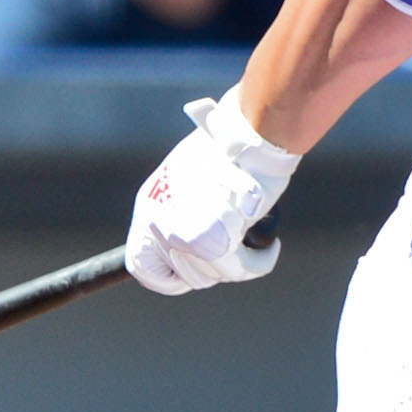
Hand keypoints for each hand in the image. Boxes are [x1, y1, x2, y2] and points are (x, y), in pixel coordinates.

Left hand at [126, 94, 294, 293]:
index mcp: (150, 204)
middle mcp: (160, 225)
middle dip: (213, 267)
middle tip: (234, 249)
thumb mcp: (191, 174)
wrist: (249, 135)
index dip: (168, 277)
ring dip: (239, 263)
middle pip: (185, 274)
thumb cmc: (227, 147)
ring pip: (213, 273)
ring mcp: (183, 237)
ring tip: (255, 242)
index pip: (142, 265)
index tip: (192, 269)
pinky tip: (269, 249)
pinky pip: (240, 269)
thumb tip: (193, 246)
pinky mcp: (214, 242)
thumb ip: (184, 210)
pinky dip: (259, 261)